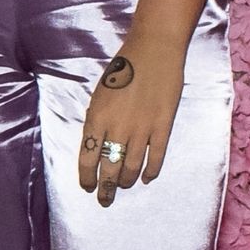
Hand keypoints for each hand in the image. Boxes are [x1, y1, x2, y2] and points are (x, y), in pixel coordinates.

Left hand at [78, 40, 185, 206]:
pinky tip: (146, 178)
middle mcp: (117, 128)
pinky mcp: (163, 126)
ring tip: (123, 186)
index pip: (87, 159)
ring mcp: (142, 128)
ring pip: (131, 167)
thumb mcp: (99, 94)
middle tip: (105, 199)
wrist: (153, 50)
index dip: (86, 178)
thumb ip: (98, 121)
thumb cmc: (123, 68)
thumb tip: (96, 146)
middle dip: (105, 188)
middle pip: (108, 168)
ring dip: (126, 181)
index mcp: (97, 118)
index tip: (88, 187)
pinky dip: (150, 171)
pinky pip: (155, 157)